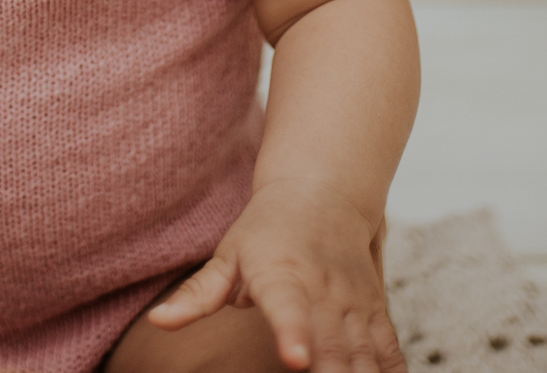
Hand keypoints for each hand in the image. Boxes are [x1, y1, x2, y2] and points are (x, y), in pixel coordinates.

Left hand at [148, 179, 404, 372]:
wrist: (322, 191)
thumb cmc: (265, 229)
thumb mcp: (228, 255)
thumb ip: (197, 295)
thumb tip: (158, 321)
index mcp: (280, 275)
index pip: (286, 306)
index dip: (293, 335)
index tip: (296, 361)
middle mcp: (321, 290)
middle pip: (331, 344)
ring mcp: (353, 303)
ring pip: (363, 352)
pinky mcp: (374, 310)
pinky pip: (388, 351)